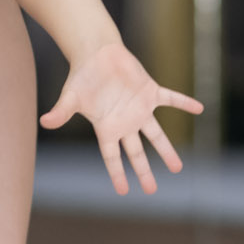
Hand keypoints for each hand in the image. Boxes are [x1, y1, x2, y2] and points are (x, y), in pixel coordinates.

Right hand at [40, 43, 202, 195]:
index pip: (113, 156)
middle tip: (152, 190)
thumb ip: (61, 112)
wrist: (96, 52)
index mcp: (107, 127)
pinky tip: (199, 109)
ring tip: (178, 168)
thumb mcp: (71, 97)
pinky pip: (171, 98)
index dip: (118, 174)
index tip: (124, 192)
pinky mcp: (150, 91)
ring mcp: (140, 108)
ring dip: (167, 150)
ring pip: (156, 134)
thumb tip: (44, 122)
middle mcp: (125, 122)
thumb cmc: (82, 75)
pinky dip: (184, 103)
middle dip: (144, 171)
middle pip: (137, 152)